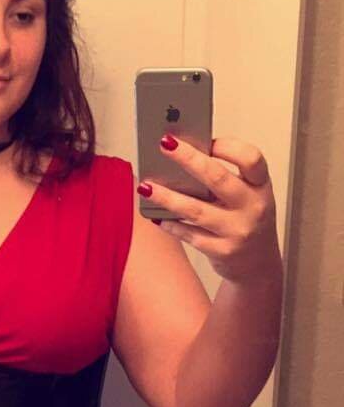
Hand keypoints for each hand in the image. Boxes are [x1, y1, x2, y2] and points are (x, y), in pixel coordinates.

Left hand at [138, 136, 281, 283]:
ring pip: (195, 209)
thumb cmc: (247, 221)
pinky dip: (171, 225)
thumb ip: (225, 178)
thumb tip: (185, 156)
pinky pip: (189, 235)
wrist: (258, 266)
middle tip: (164, 144)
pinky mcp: (222, 251)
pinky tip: (157, 216)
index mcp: (261, 186)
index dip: (228, 146)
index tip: (206, 139)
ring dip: (167, 196)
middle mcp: (253, 207)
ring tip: (146, 186)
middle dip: (188, 158)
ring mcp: (237, 231)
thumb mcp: (247, 196)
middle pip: (217, 178)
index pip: (251, 158)